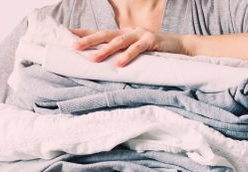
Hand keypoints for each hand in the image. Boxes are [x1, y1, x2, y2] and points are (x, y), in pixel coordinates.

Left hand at [69, 28, 187, 66]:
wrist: (181, 46)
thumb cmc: (155, 51)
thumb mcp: (135, 52)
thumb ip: (120, 54)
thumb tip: (101, 64)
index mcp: (122, 34)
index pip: (99, 33)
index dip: (83, 33)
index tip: (66, 35)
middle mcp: (128, 32)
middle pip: (105, 35)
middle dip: (88, 40)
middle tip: (74, 46)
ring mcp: (140, 35)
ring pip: (118, 41)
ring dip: (105, 50)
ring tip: (92, 58)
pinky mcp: (152, 41)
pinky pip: (137, 49)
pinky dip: (127, 56)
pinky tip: (118, 64)